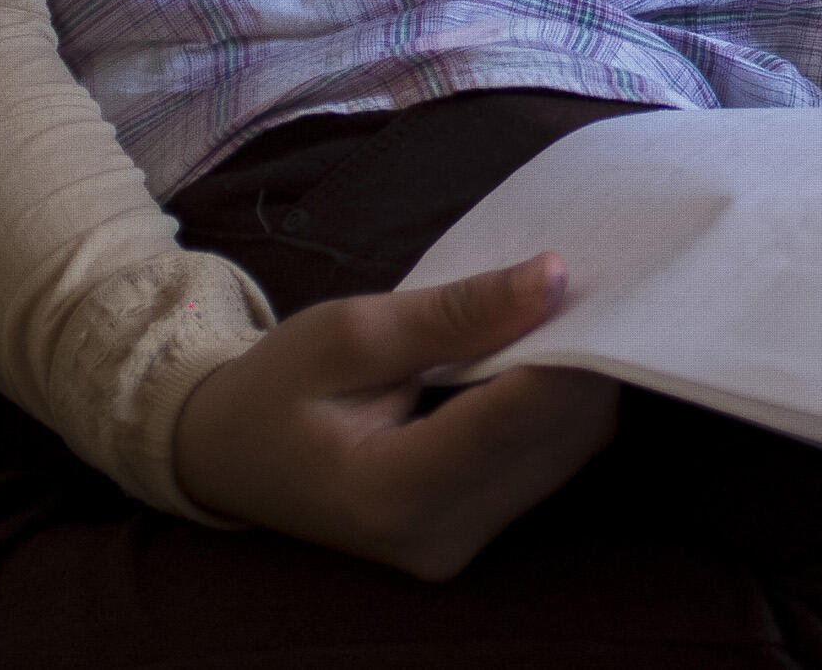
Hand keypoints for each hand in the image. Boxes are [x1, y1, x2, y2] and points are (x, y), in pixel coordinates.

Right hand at [171, 253, 617, 580]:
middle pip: (555, 436)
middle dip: (582, 355)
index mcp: (391, 493)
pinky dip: (556, 405)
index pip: (515, 416)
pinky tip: (541, 355)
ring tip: (560, 310)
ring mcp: (458, 544)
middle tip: (585, 278)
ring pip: (566, 450)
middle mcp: (437, 537)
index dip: (570, 344)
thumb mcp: (351, 332)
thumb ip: (456, 312)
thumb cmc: (278, 387)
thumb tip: (554, 277)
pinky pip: (548, 461)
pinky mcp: (473, 532)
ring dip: (576, 379)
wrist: (230, 455)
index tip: (591, 276)